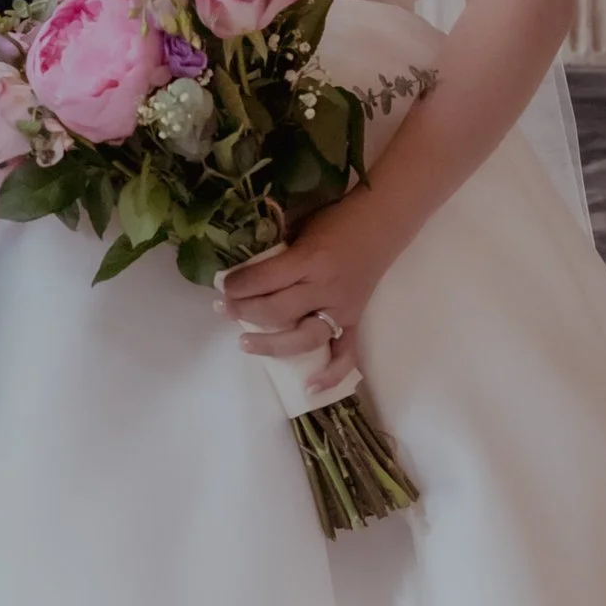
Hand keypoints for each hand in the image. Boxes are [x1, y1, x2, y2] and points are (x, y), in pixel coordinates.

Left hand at [221, 199, 390, 377]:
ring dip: (271, 345)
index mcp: (311, 258)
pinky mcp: (355, 321)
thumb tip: (240, 265)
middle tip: (222, 309)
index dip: (238, 285)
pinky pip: (346, 354)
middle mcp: (326, 287)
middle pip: (277, 311)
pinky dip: (331, 375)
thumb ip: (275, 246)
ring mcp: (342, 308)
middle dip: (243, 312)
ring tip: (244, 343)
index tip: (221, 285)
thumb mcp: (301, 222)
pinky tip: (309, 388)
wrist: (383, 220)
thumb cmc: (337, 217)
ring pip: (304, 338)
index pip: (265, 279)